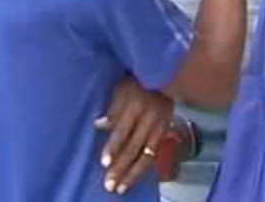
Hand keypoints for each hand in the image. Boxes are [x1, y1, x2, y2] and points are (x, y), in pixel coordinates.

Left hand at [95, 76, 173, 193]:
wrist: (166, 76)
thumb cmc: (136, 82)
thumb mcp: (121, 89)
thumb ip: (112, 110)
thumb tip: (98, 125)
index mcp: (136, 106)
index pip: (123, 131)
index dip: (113, 147)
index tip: (104, 163)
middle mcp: (149, 119)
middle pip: (134, 147)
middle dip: (121, 168)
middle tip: (110, 185)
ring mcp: (160, 127)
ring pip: (146, 155)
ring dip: (133, 173)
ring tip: (122, 188)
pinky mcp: (165, 131)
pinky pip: (155, 153)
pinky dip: (145, 166)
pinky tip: (136, 177)